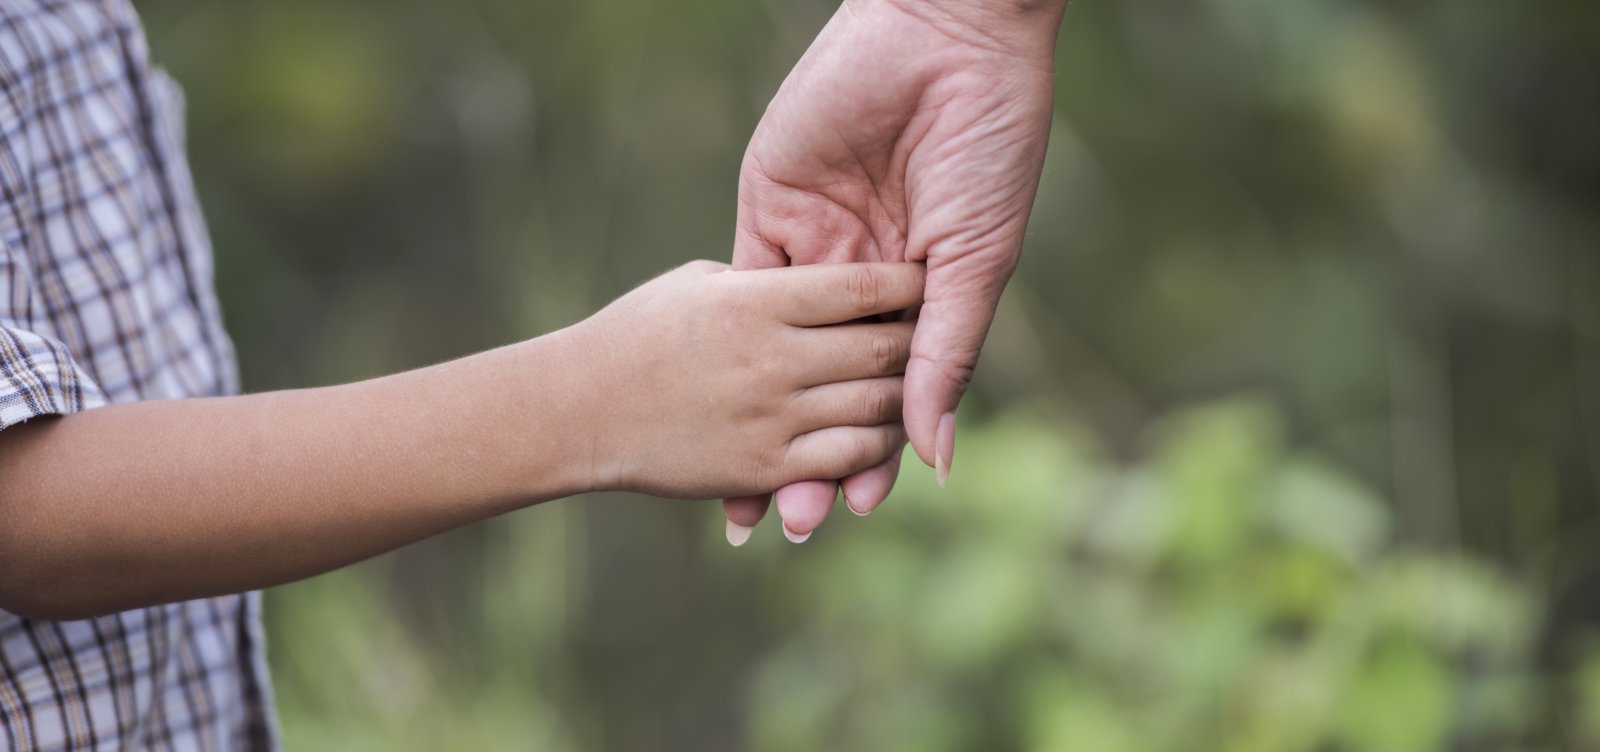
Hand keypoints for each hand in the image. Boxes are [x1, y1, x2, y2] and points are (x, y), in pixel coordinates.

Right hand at [572, 260, 923, 500]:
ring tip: (917, 385)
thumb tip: (826, 275)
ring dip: (908, 396)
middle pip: (884, 346)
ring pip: (879, 406)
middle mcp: (773, 358)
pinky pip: (849, 457)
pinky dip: (878, 448)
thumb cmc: (638, 333)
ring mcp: (773, 416)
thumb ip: (766, 280)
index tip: (929, 274)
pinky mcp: (765, 466)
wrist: (582, 409)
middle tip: (938, 333)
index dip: (909, 279)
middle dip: (921, 339)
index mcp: (757, 301)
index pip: (862, 284)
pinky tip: (883, 434)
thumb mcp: (702, 285)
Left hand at [725, 0, 1065, 540]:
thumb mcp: (976, 260)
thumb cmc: (987, 145)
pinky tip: (722, 401)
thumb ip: (946, 356)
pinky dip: (730, 347)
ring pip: (779, 356)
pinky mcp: (767, 214)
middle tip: (793, 520)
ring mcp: (812, 252)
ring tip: (749, 486)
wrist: (944, 39)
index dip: (872, 452)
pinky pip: (741, 291)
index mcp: (921, 294)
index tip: (856, 509)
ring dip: (764, 418)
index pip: (889, 391)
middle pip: (828, 386)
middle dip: (810, 452)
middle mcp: (864, 283)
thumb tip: (935, 456)